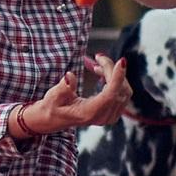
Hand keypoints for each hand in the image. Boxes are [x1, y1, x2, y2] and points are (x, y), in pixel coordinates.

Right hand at [9, 57, 128, 141]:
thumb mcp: (52, 97)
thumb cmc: (52, 107)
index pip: (110, 95)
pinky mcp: (112, 112)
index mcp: (89, 113)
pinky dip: (114, 79)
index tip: (122, 61)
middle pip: (119, 89)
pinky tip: (100, 72)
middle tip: (97, 56)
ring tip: (95, 65)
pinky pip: (121, 93)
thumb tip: (69, 76)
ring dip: (113, 74)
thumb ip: (62, 88)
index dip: (117, 77)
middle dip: (111, 70)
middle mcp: (103, 117)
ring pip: (123, 90)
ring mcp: (110, 116)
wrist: (54, 119)